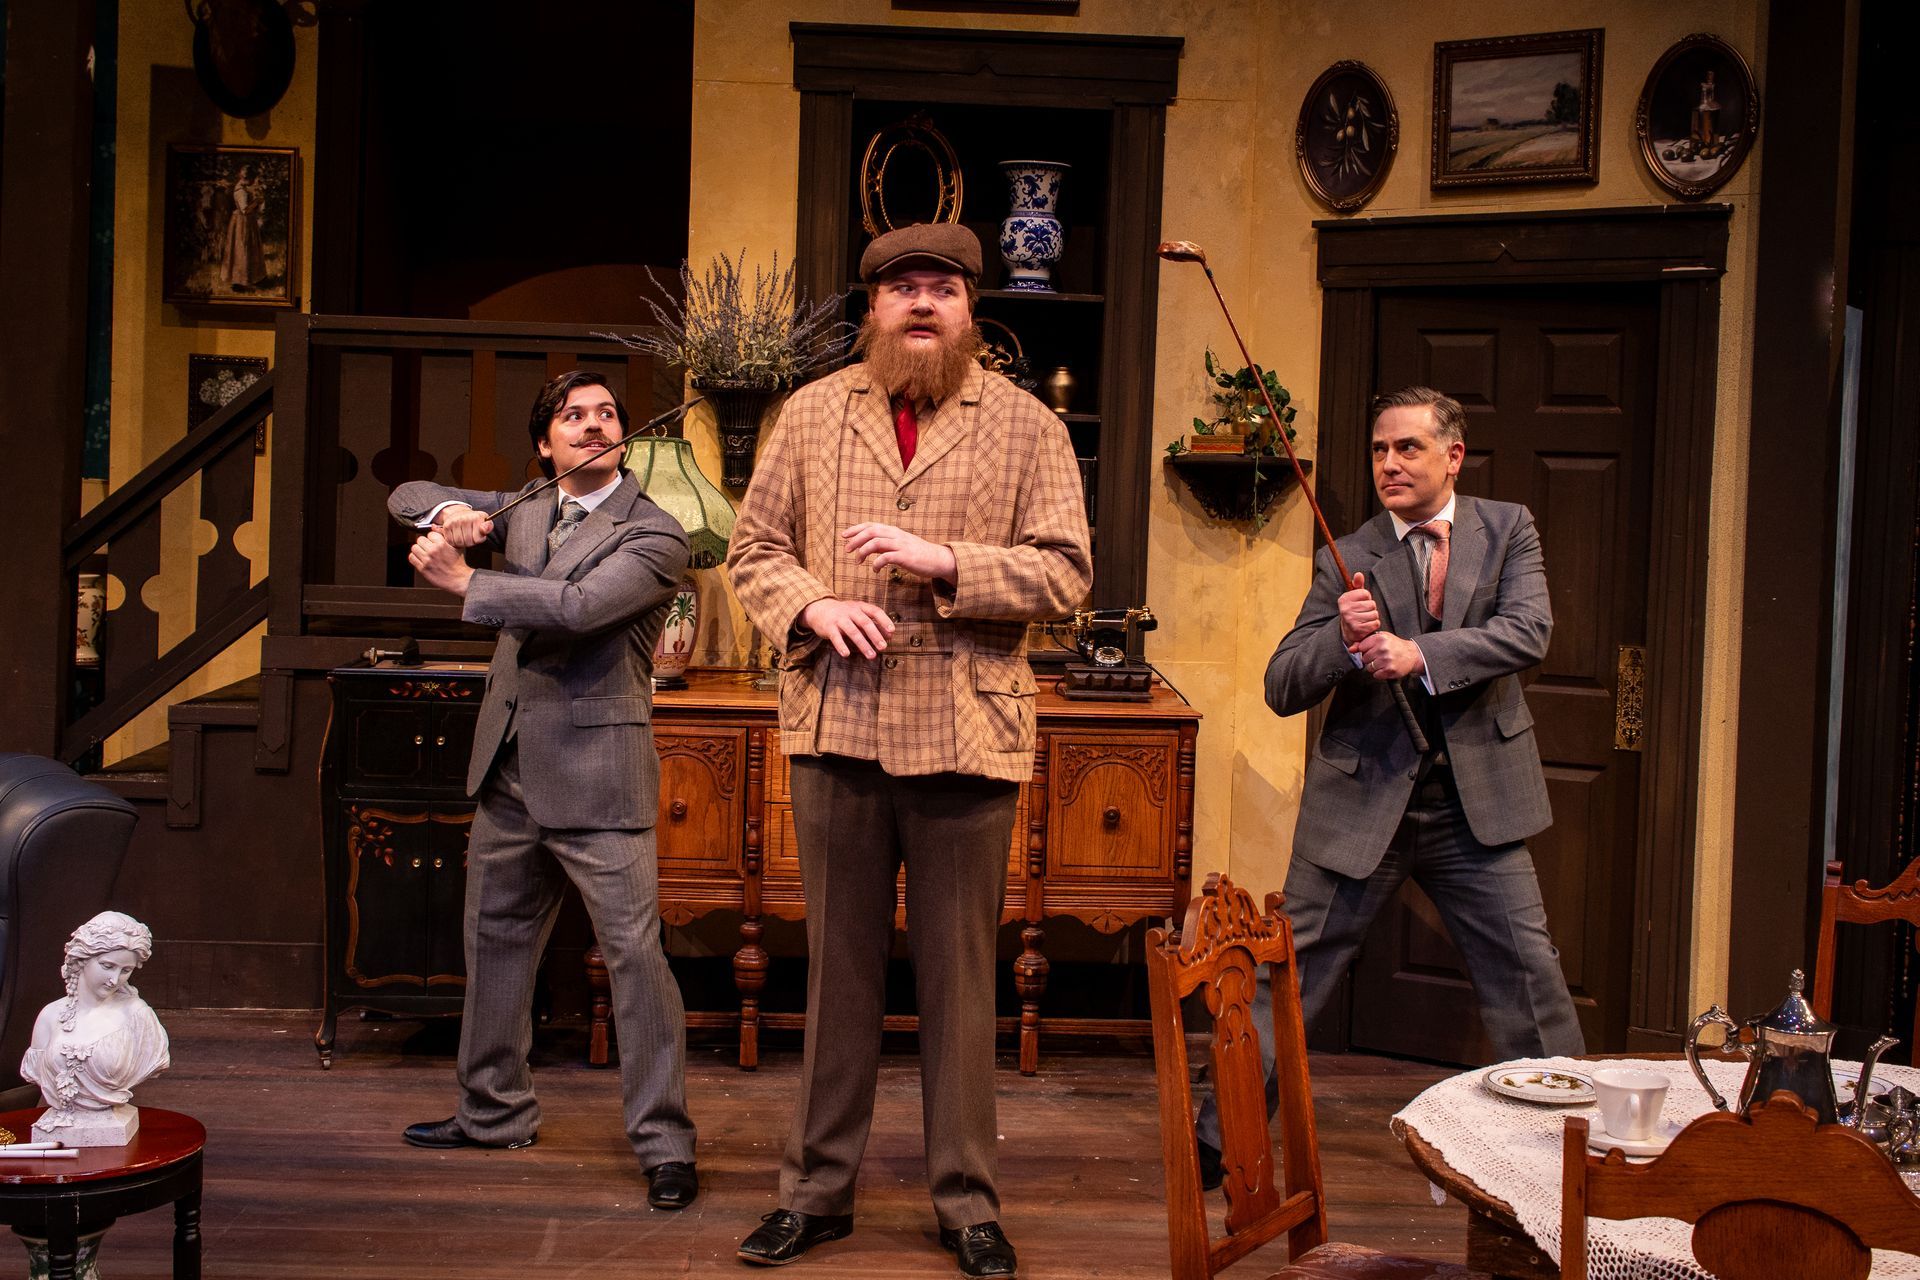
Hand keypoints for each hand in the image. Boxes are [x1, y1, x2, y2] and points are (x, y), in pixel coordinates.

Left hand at [409, 530, 473, 596]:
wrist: (459, 579)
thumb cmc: (458, 563)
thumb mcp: (456, 546)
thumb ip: (444, 536)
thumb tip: (433, 527)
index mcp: (442, 543)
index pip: (429, 534)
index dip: (432, 538)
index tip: (434, 542)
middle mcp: (433, 550)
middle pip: (420, 539)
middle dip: (424, 543)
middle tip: (428, 548)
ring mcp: (427, 559)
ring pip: (414, 548)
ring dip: (418, 550)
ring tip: (424, 554)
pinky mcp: (423, 568)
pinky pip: (411, 558)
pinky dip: (414, 558)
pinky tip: (420, 559)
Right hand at [437, 505, 493, 549]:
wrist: (458, 512)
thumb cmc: (474, 520)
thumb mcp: (484, 522)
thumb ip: (488, 526)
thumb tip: (484, 529)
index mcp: (476, 518)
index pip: (477, 539)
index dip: (477, 540)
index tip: (477, 536)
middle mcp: (464, 518)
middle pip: (467, 541)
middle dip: (469, 542)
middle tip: (469, 538)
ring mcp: (454, 522)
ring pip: (458, 542)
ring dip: (461, 543)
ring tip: (463, 537)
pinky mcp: (446, 526)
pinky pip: (450, 540)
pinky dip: (453, 541)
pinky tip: (457, 537)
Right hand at [800, 597, 894, 658]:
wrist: (819, 609)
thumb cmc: (844, 614)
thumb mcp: (859, 615)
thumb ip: (873, 624)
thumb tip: (890, 635)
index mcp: (860, 607)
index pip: (875, 611)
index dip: (884, 620)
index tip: (891, 631)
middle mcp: (850, 611)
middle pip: (865, 622)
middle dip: (875, 635)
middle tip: (883, 647)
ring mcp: (839, 619)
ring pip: (853, 631)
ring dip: (863, 644)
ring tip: (871, 655)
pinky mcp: (829, 627)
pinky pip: (835, 637)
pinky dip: (841, 646)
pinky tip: (846, 654)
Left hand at [841, 522, 956, 581]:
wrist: (938, 559)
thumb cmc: (918, 554)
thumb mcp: (899, 545)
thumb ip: (883, 544)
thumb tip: (866, 546)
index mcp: (893, 531)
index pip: (871, 525)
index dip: (856, 529)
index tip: (844, 535)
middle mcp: (896, 535)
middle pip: (870, 532)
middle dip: (855, 540)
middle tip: (847, 550)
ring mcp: (901, 545)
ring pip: (876, 543)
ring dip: (863, 552)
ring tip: (858, 562)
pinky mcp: (905, 556)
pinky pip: (886, 558)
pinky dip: (876, 564)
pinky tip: (875, 570)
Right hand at [1338, 571, 1379, 645]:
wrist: (1348, 630)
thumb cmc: (1354, 610)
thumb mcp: (1354, 597)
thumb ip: (1357, 585)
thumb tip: (1359, 574)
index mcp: (1344, 599)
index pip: (1365, 593)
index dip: (1367, 598)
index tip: (1361, 602)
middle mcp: (1345, 609)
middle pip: (1372, 604)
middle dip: (1371, 608)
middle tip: (1363, 612)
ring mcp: (1351, 620)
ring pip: (1374, 614)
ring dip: (1373, 616)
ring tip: (1365, 618)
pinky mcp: (1358, 629)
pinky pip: (1375, 623)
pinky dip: (1374, 624)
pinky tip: (1367, 625)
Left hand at [1350, 631, 1424, 680]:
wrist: (1412, 654)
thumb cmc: (1395, 646)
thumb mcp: (1380, 638)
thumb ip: (1364, 642)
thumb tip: (1351, 649)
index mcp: (1380, 638)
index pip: (1361, 647)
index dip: (1366, 650)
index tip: (1373, 650)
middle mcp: (1383, 648)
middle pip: (1364, 659)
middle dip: (1370, 659)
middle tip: (1380, 656)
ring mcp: (1386, 660)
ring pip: (1369, 668)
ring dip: (1375, 667)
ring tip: (1384, 662)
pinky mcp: (1390, 670)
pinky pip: (1376, 675)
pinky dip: (1380, 673)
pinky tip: (1386, 668)